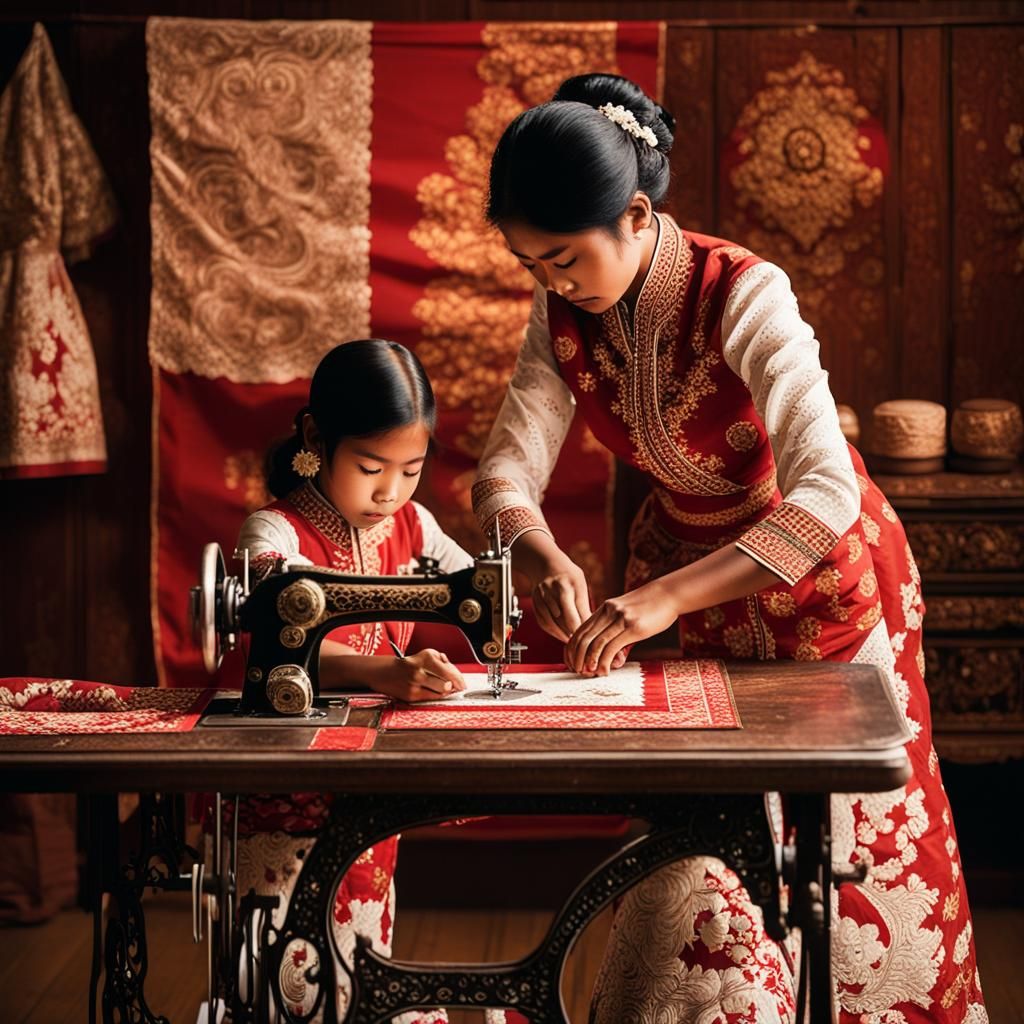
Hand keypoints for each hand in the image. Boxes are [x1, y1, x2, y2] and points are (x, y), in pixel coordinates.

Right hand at [377, 648, 465, 702]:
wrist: (385, 672)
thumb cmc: (409, 663)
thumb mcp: (425, 655)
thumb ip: (442, 661)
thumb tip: (454, 673)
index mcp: (425, 657)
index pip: (448, 671)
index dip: (459, 679)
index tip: (463, 683)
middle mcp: (419, 670)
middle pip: (446, 684)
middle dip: (454, 686)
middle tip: (457, 687)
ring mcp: (414, 684)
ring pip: (440, 692)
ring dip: (446, 691)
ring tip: (447, 689)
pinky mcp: (410, 695)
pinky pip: (431, 697)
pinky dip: (436, 695)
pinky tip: (436, 692)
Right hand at [530, 558, 592, 643]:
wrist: (546, 564)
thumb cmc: (568, 575)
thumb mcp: (580, 585)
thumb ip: (583, 604)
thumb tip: (591, 626)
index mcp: (566, 586)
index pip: (573, 613)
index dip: (580, 628)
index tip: (588, 636)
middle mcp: (551, 591)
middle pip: (560, 620)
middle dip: (571, 633)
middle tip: (581, 642)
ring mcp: (541, 597)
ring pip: (550, 622)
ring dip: (561, 634)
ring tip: (571, 641)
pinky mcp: (535, 602)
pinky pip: (542, 621)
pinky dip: (551, 631)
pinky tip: (560, 635)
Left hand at [565, 579, 679, 675]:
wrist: (668, 594)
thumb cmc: (650, 608)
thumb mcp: (627, 614)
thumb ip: (617, 632)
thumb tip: (612, 658)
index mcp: (604, 608)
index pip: (580, 629)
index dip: (572, 648)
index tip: (572, 661)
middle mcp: (609, 611)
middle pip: (584, 637)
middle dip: (577, 657)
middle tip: (576, 670)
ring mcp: (620, 618)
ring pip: (596, 643)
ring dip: (589, 662)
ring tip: (589, 673)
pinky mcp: (633, 627)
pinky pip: (612, 646)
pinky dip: (604, 661)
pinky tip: (605, 670)